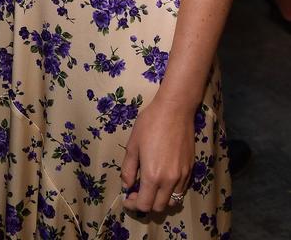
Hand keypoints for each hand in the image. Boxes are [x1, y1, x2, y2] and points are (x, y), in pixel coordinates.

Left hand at [121, 97, 193, 214]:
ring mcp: (182, 177)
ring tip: (151, 187)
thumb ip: (128, 169)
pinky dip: (171, 192)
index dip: (133, 205)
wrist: (175, 110)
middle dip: (145, 204)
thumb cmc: (150, 123)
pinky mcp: (190, 170)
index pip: (144, 205)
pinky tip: (164, 178)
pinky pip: (181, 190)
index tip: (127, 198)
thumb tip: (127, 186)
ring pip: (172, 202)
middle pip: (158, 207)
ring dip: (160, 199)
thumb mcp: (133, 144)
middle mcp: (169, 181)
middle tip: (137, 191)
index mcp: (152, 176)